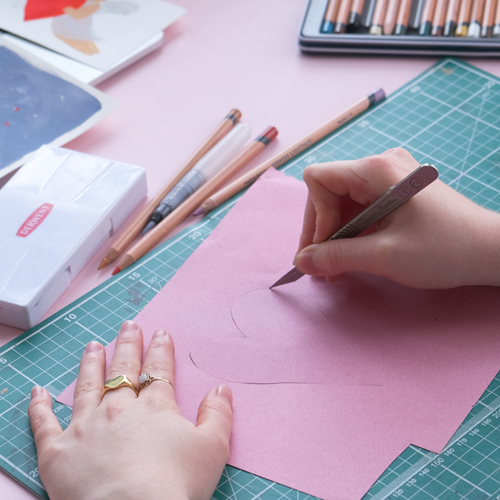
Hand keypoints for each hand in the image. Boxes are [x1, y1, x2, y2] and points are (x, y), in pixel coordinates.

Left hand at [28, 321, 232, 499]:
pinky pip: (44, 423)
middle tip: (128, 325)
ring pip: (86, 387)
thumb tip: (221, 389)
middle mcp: (118, 409)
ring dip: (90, 364)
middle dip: (128, 346)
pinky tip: (38, 392)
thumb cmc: (176, 485)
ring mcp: (85, 427)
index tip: (160, 334)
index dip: (161, 350)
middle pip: (123, 369)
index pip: (159, 370)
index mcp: (154, 407)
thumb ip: (218, 415)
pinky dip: (40, 406)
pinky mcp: (57, 452)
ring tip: (93, 346)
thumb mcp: (212, 449)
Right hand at [294, 148, 499, 288]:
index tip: (322, 248)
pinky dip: (352, 232)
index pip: (318, 179)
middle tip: (321, 265)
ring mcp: (390, 178)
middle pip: (328, 191)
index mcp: (376, 169)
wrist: (492, 252)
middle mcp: (380, 166)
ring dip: (335, 234)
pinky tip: (353, 256)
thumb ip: (336, 257)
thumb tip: (302, 261)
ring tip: (335, 267)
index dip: (313, 216)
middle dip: (321, 229)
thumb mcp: (384, 256)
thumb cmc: (445, 249)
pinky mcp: (397, 192)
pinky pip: (361, 208)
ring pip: (343, 202)